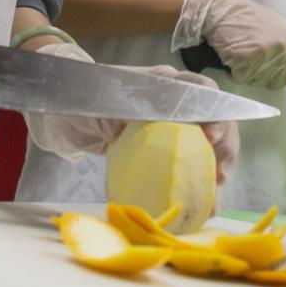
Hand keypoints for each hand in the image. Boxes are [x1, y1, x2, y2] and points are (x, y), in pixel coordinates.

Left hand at [22, 44, 239, 181]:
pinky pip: (186, 161)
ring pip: (205, 142)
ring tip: (214, 195)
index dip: (216, 112)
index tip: (212, 138)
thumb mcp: (100, 103)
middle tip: (221, 175)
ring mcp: (169, 124)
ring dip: (216, 166)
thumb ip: (119, 111)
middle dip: (225, 146)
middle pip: (215, 118)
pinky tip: (198, 203)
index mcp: (163, 83)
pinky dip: (195, 180)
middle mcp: (173, 101)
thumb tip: (126, 131)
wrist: (60, 110)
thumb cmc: (80, 98)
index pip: (203, 91)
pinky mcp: (160, 147)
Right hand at [174, 0, 285, 89]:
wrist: (222, 9)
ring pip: (260, 83)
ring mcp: (264, 56)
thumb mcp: (283, 25)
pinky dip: (235, 71)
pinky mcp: (245, 61)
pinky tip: (234, 54)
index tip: (277, 68)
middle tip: (255, 55)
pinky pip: (242, 79)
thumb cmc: (250, 17)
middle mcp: (282, 49)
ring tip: (244, 51)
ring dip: (249, 73)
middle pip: (279, 83)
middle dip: (266, 75)